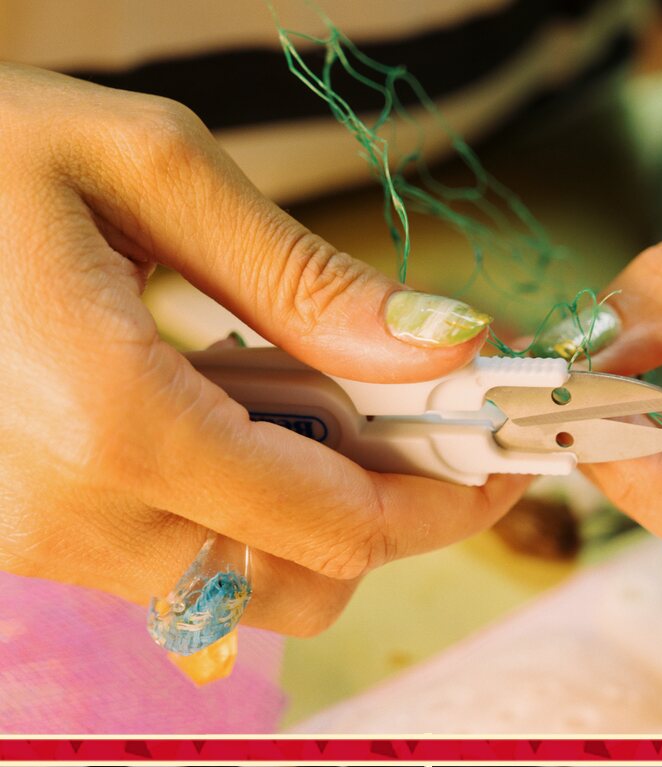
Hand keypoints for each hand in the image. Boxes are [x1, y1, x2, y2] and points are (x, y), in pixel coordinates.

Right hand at [0, 66, 525, 634]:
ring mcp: (38, 543)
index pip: (345, 528)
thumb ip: (305, 280)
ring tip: (304, 403)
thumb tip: (447, 349)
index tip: (499, 455)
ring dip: (309, 519)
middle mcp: (74, 515)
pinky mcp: (20, 542)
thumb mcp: (146, 166)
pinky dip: (235, 513)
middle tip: (414, 423)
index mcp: (117, 424)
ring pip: (246, 592)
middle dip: (386, 515)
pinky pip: (175, 568)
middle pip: (310, 587)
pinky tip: (223, 417)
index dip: (446, 502)